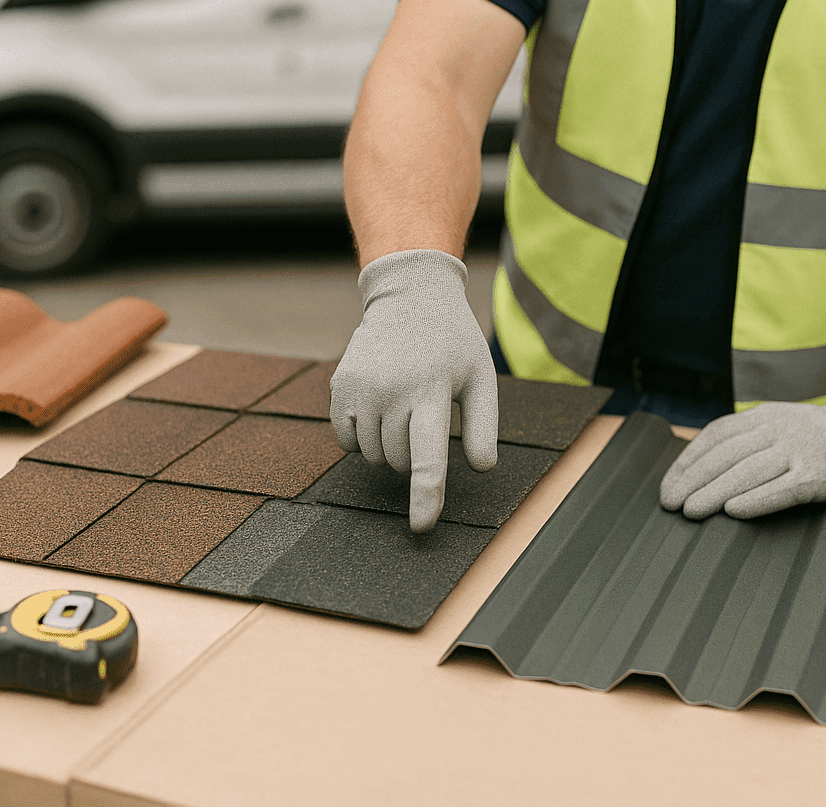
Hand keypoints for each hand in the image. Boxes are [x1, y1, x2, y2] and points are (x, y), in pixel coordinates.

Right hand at [330, 249, 497, 531]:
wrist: (410, 297)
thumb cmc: (452, 343)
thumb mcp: (481, 377)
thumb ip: (485, 425)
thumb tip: (483, 467)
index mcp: (432, 391)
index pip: (427, 458)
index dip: (425, 497)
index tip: (421, 527)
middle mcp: (392, 390)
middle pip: (400, 461)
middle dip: (415, 455)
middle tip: (426, 418)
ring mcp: (361, 388)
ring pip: (373, 456)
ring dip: (390, 447)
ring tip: (405, 408)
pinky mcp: (340, 386)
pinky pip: (346, 441)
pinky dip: (363, 437)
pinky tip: (379, 407)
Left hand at [658, 387, 825, 519]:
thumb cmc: (820, 439)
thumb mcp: (780, 425)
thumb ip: (746, 440)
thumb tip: (699, 467)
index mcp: (763, 417)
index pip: (715, 437)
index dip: (688, 462)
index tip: (668, 486)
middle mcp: (778, 429)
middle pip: (726, 455)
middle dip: (693, 480)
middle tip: (671, 503)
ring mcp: (800, 450)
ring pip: (748, 471)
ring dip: (715, 492)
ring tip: (692, 511)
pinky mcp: (820, 475)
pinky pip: (783, 488)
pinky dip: (756, 499)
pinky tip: (734, 511)